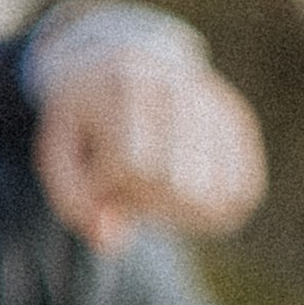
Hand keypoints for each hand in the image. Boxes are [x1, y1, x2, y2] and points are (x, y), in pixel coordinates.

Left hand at [32, 47, 265, 252]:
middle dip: (145, 200)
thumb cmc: (88, 121)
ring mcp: (216, 105)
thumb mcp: (60, 154)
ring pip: (213, 194)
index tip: (96, 175)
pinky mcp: (239, 123)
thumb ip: (73, 201)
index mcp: (127, 87)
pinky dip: (215, 205)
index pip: (130, 166)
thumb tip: (109, 241)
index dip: (106, 188)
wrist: (128, 63)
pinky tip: (188, 189)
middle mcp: (179, 90)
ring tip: (156, 182)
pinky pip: (244, 190)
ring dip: (179, 207)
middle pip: (175, 183)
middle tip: (128, 184)